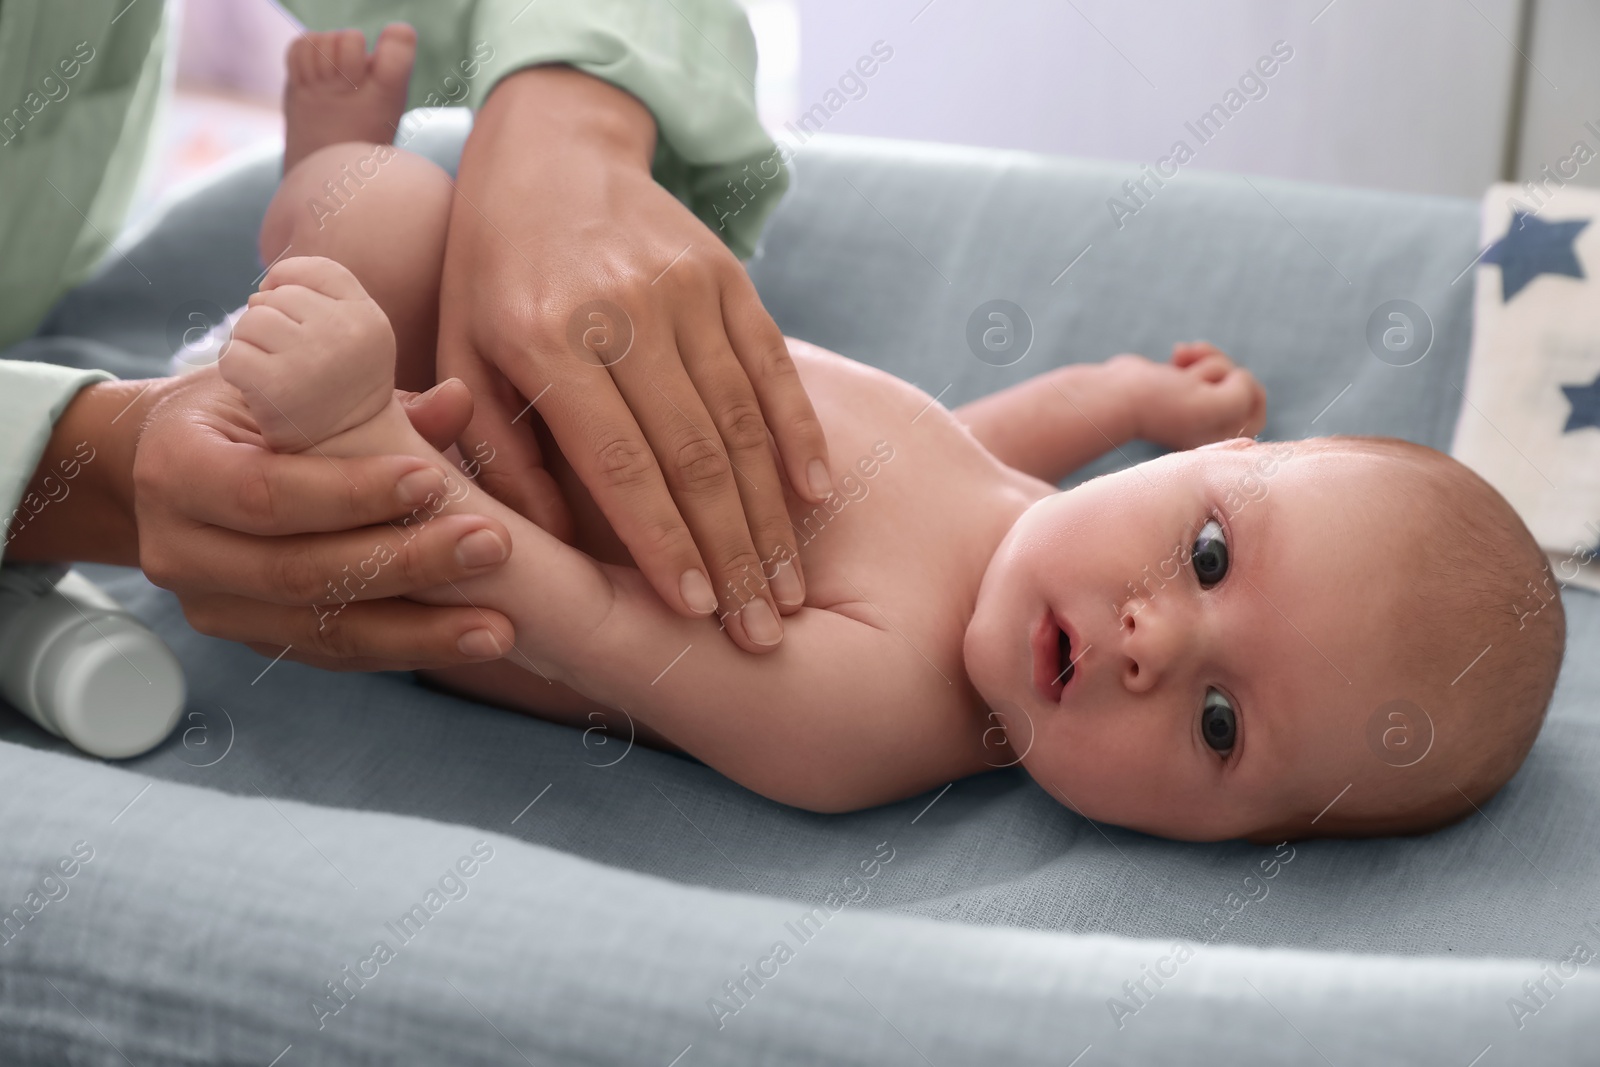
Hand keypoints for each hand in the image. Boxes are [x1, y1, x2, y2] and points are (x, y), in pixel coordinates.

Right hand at [130, 369, 517, 670]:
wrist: (166, 462)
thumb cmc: (241, 408)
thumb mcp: (284, 385)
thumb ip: (364, 399)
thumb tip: (459, 401)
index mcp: (177, 468)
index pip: (265, 492)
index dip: (350, 493)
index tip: (432, 480)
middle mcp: (180, 551)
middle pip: (299, 573)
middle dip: (406, 564)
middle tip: (492, 547)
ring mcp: (213, 607)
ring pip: (320, 630)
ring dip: (418, 632)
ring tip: (496, 626)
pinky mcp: (252, 638)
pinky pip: (333, 652)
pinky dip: (403, 647)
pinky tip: (464, 639)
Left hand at [436, 66, 831, 653]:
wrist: (555, 150)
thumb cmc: (493, 270)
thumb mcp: (463, 351)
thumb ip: (497, 449)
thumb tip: (545, 546)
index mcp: (546, 336)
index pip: (619, 462)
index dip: (661, 542)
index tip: (694, 613)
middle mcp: (624, 310)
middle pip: (695, 453)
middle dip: (731, 552)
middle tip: (759, 630)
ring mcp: (685, 288)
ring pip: (743, 421)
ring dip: (771, 514)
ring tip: (791, 588)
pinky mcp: (729, 277)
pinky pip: (773, 367)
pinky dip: (800, 434)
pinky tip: (816, 497)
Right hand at [1111, 342, 1266, 450]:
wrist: (1115, 395)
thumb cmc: (1163, 403)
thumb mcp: (1219, 405)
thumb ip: (1246, 393)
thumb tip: (1238, 376)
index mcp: (1220, 441)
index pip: (1256, 409)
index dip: (1245, 388)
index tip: (1222, 384)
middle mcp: (1208, 427)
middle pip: (1241, 385)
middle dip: (1222, 369)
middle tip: (1197, 374)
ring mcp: (1192, 406)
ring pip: (1220, 369)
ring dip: (1205, 358)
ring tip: (1181, 358)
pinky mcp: (1177, 387)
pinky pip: (1200, 362)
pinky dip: (1192, 354)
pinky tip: (1177, 353)